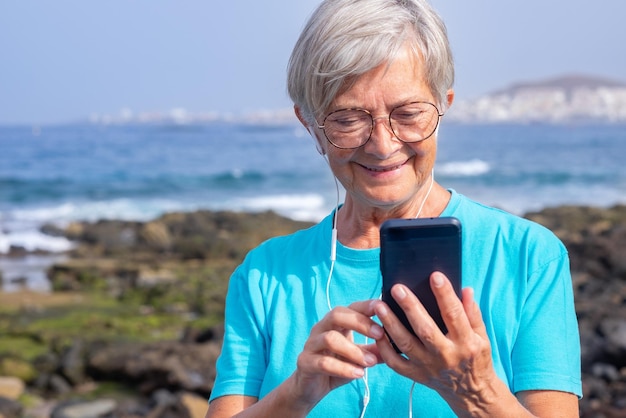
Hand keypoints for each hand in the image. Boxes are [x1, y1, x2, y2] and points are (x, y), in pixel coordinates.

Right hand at [292, 300, 384, 408]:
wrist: (310, 386)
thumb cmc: (337, 365)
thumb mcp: (359, 356)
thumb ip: (376, 348)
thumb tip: (400, 342)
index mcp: (335, 323)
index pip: (351, 307)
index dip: (366, 306)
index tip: (383, 307)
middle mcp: (321, 328)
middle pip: (337, 315)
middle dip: (360, 323)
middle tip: (380, 334)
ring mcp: (311, 344)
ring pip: (330, 339)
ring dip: (353, 350)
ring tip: (371, 362)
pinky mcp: (305, 362)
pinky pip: (323, 362)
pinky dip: (342, 368)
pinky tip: (358, 374)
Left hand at [373, 272, 503, 413]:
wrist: (470, 392)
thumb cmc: (475, 358)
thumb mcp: (481, 336)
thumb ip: (473, 313)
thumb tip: (465, 289)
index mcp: (466, 343)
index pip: (454, 315)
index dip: (445, 295)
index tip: (435, 276)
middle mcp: (446, 355)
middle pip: (425, 329)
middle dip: (410, 307)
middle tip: (397, 288)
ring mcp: (428, 366)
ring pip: (406, 345)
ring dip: (390, 324)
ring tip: (379, 305)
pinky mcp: (416, 375)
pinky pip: (396, 363)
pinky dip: (384, 349)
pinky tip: (376, 331)